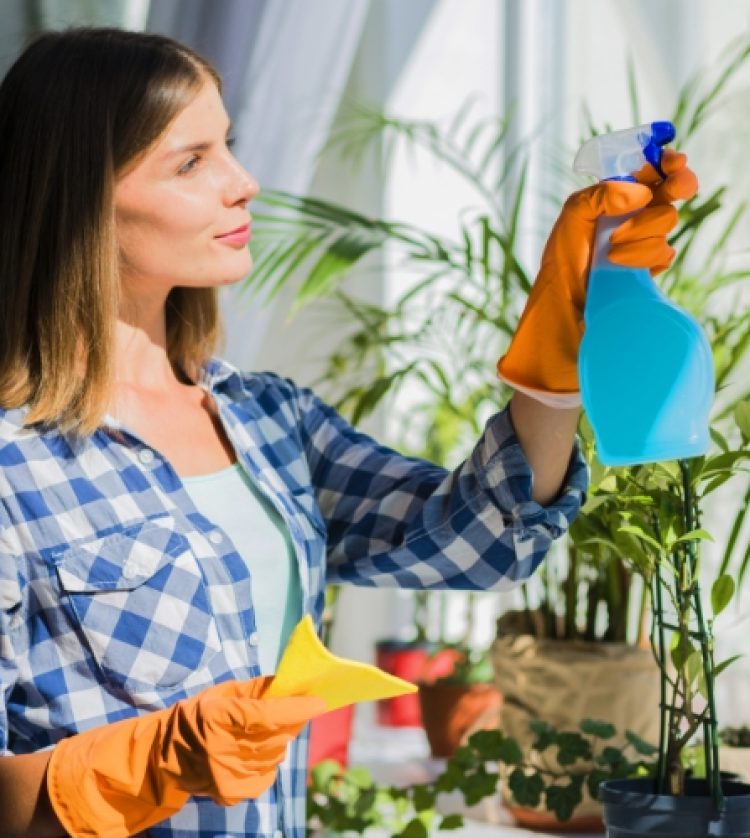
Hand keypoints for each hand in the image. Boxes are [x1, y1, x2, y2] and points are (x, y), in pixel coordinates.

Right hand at [47, 676, 325, 835]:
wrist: (163, 758)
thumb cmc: (197, 716)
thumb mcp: (222, 694)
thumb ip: (257, 690)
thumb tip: (291, 683)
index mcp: (217, 718)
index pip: (266, 715)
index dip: (296, 708)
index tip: (320, 702)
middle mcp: (221, 750)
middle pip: (276, 736)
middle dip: (293, 720)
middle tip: (301, 707)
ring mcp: (227, 775)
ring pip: (275, 755)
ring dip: (279, 740)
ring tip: (263, 731)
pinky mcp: (232, 793)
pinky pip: (267, 773)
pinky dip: (268, 760)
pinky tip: (252, 751)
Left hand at [496, 149, 697, 405]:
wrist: (565, 322)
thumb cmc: (560, 271)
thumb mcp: (569, 225)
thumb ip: (598, 197)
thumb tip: (637, 190)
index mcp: (607, 203)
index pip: (645, 173)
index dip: (664, 164)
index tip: (672, 163)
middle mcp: (624, 220)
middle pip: (665, 194)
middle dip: (668, 192)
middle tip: (668, 194)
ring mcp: (638, 246)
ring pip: (666, 223)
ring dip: (643, 234)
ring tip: (614, 253)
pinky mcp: (646, 272)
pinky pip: (665, 252)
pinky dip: (648, 258)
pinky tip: (626, 269)